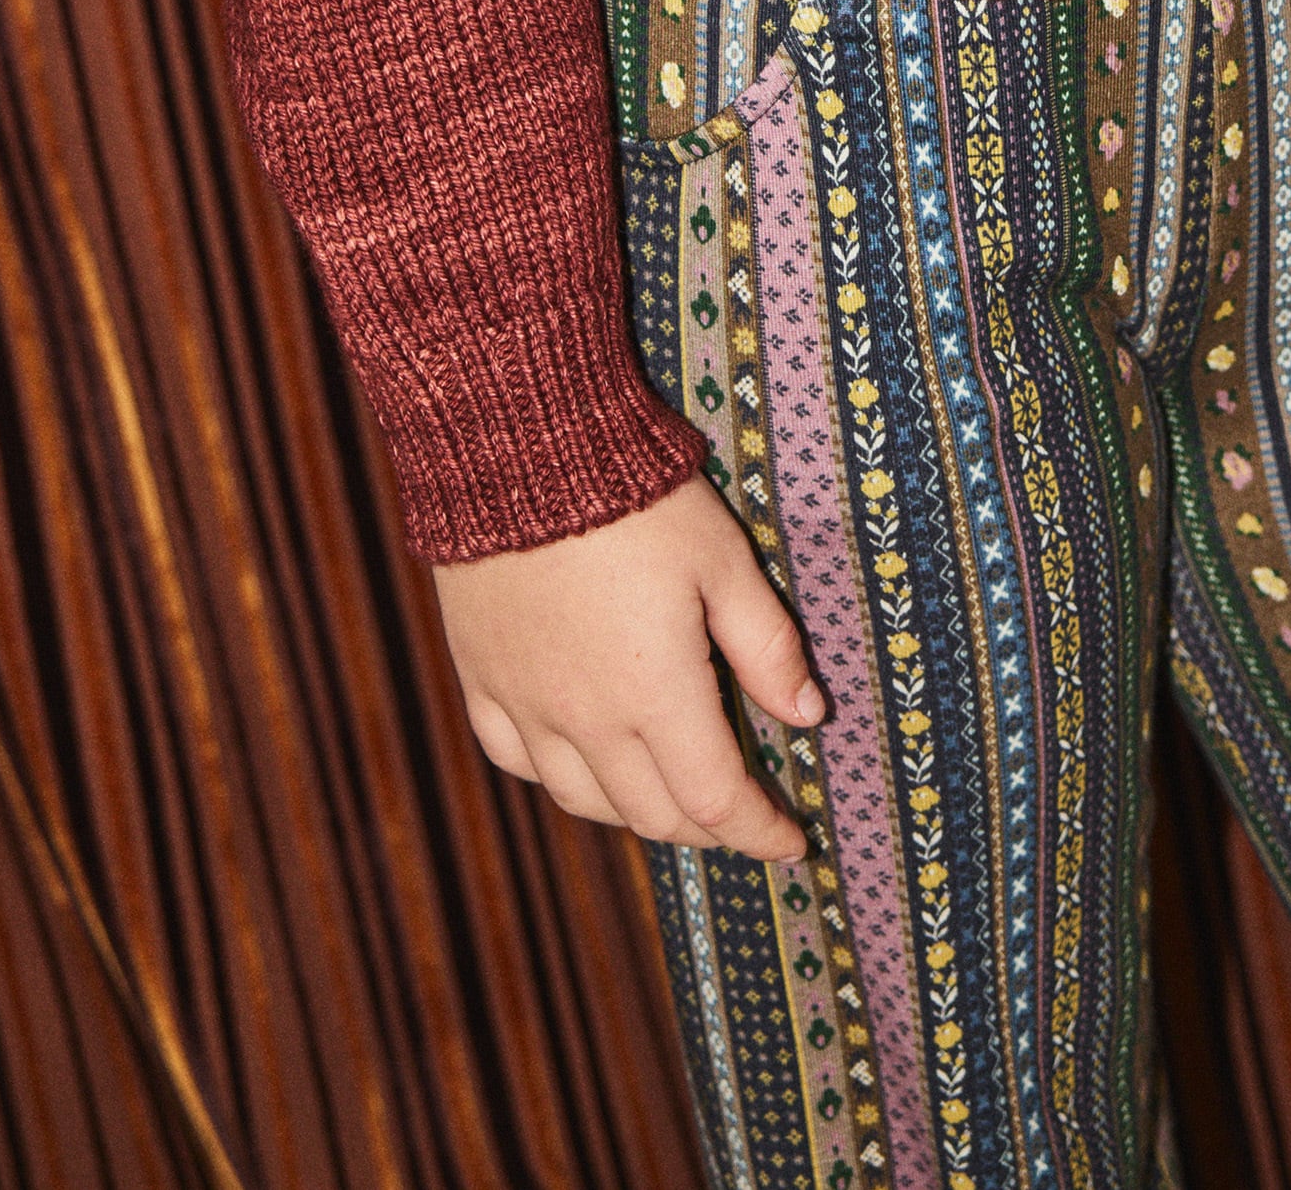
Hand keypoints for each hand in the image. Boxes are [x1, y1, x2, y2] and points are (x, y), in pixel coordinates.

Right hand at [432, 467, 823, 862]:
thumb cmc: (636, 499)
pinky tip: (583, 761)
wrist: (518, 449)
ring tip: (673, 793)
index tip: (793, 841)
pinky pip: (518, 762)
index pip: (715, 802)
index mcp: (654, 697)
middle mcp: (585, 722)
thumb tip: (809, 717)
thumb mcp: (724, 561)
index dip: (760, 831)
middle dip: (709, 827)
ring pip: (584, 801)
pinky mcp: (480, 680)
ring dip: (638, 811)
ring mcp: (525, 707)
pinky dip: (561, 777)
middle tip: (742, 814)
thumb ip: (767, 647)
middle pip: (654, 814)